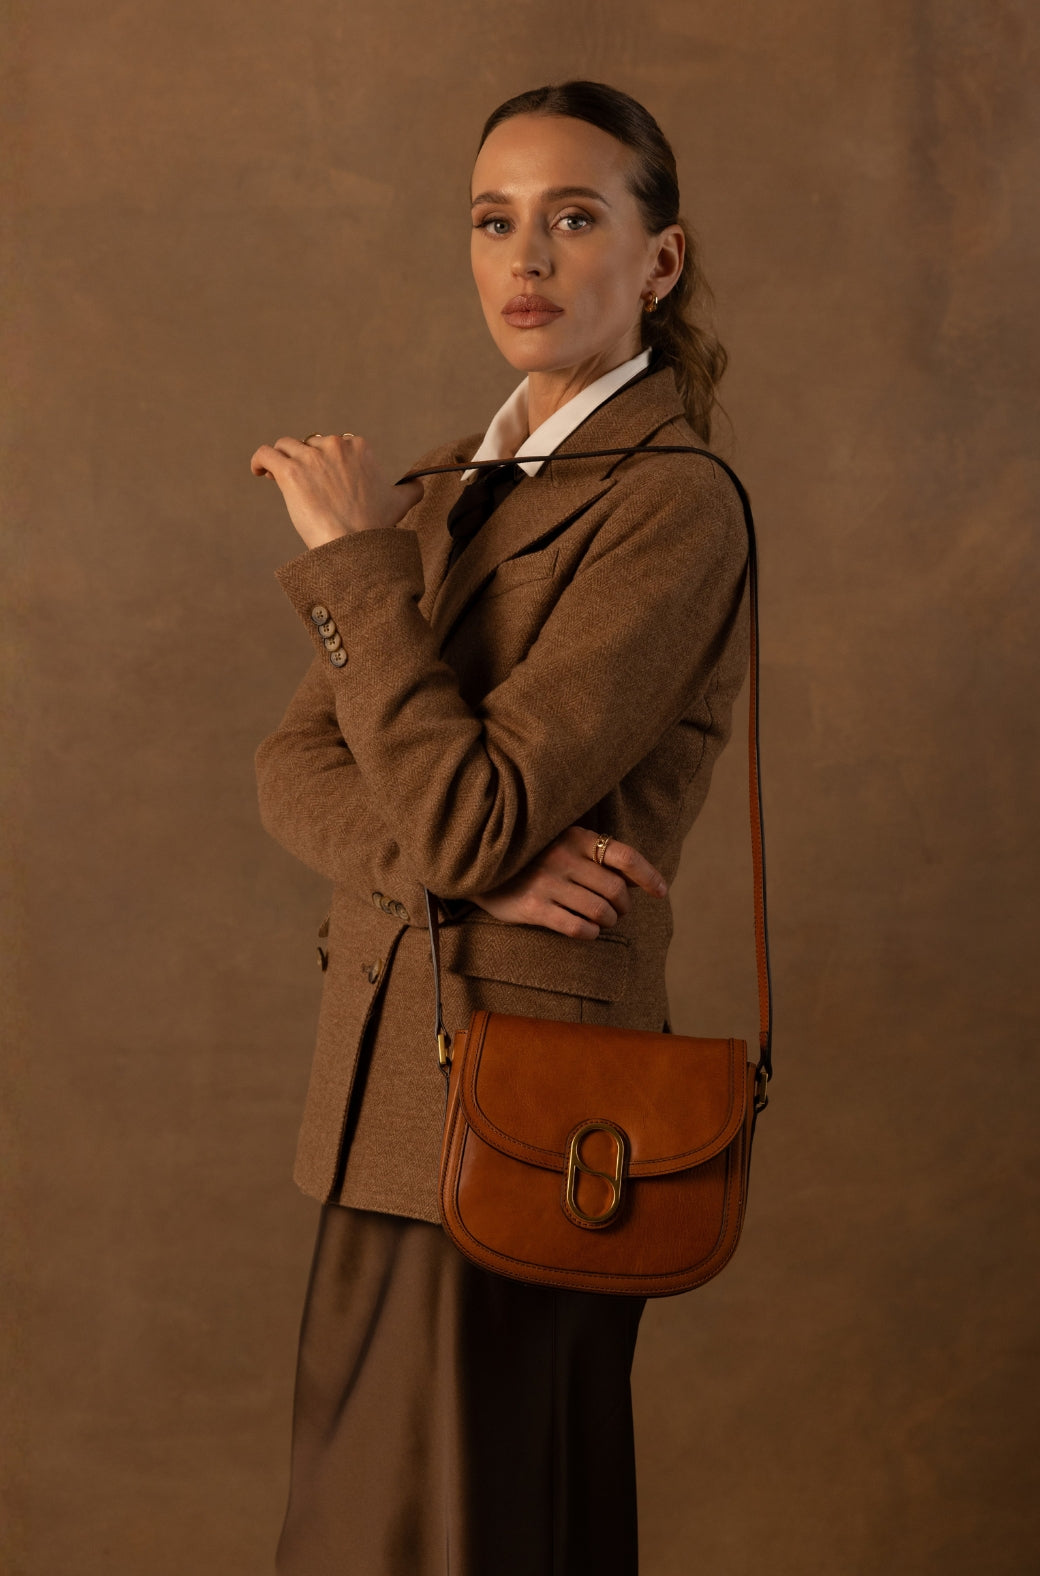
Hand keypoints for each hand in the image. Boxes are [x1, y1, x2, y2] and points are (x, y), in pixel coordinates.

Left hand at [250, 432, 423, 549]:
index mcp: (359, 448)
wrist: (354, 544)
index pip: (334, 444)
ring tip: (277, 479)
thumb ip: (411, 489)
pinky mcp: (289, 470)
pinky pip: (266, 453)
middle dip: (304, 461)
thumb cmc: (374, 527)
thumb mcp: (399, 503)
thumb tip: (419, 485)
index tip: (320, 479)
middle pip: (309, 444)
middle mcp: (335, 446)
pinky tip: (259, 472)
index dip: (324, 461)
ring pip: (286, 446)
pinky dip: (260, 460)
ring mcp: (311, 457)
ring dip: (281, 460)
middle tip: (300, 484)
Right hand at [469, 825, 667, 940]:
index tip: (661, 892)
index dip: (650, 876)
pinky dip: (590, 933)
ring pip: (600, 912)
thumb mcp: (564, 843)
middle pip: (616, 891)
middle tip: (618, 911)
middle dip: (624, 907)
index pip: (625, 856)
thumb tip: (639, 879)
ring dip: (609, 922)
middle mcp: (563, 857)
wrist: (479, 864)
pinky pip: (578, 928)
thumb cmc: (532, 857)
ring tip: (602, 921)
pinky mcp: (533, 907)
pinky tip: (587, 930)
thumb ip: (597, 856)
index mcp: (576, 837)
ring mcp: (547, 883)